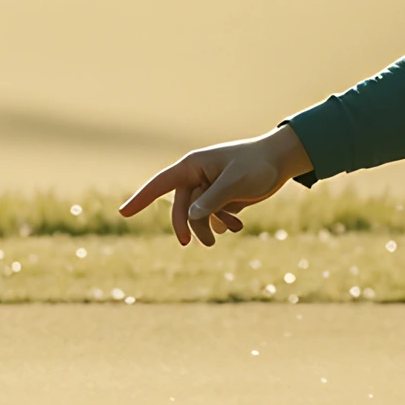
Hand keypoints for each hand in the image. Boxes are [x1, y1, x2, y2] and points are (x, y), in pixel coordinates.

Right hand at [121, 124, 307, 245]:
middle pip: (182, 208)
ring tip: (231, 229)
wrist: (281, 161)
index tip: (123, 213)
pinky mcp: (221, 198)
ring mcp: (208, 188)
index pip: (160, 184)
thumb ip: (212, 200)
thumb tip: (192, 217)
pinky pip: (211, 217)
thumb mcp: (235, 182)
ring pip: (196, 216)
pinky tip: (237, 225)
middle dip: (191, 226)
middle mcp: (196, 177)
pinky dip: (222, 223)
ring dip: (209, 226)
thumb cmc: (257, 165)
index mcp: (193, 166)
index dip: (141, 199)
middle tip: (205, 244)